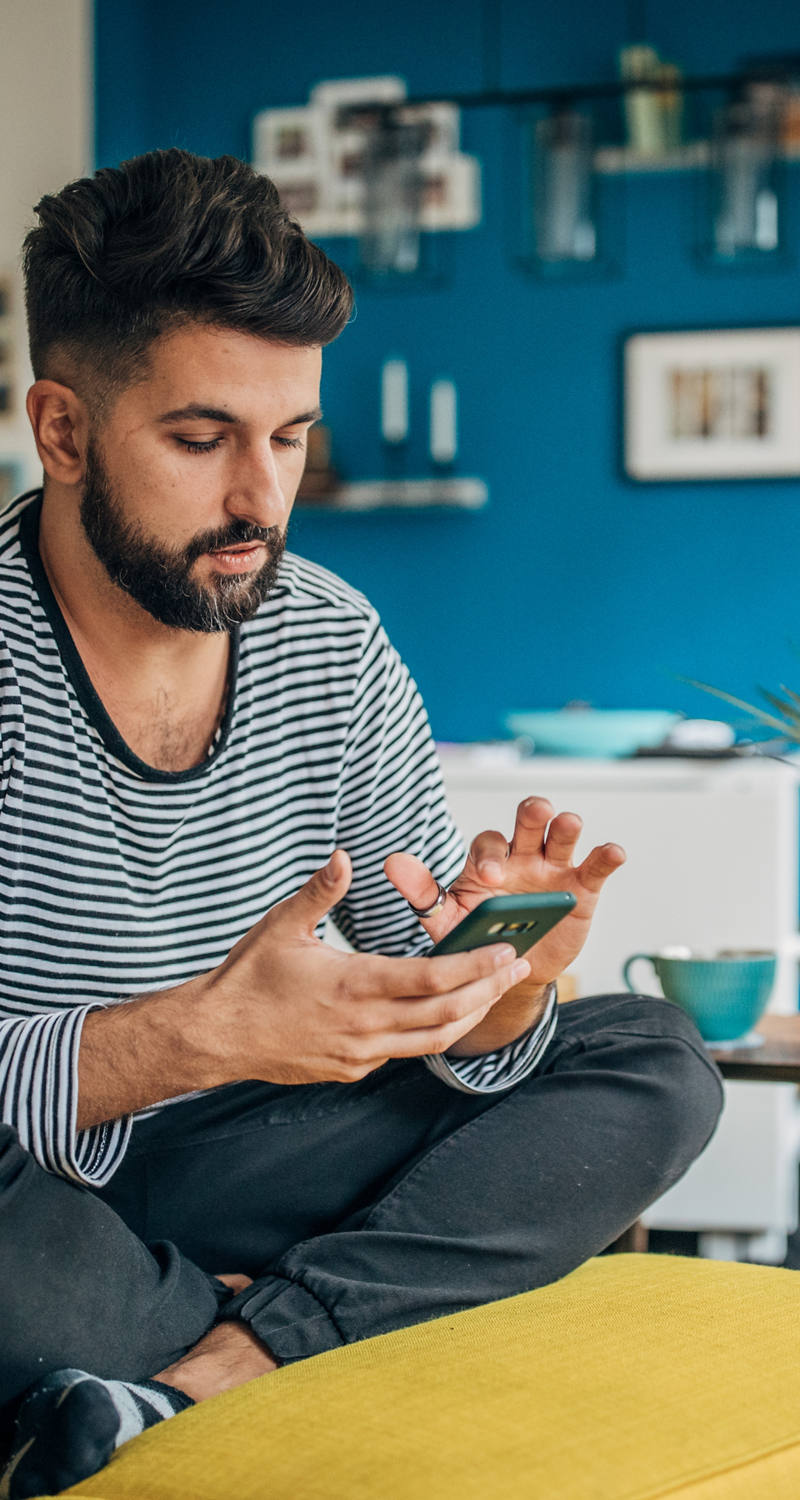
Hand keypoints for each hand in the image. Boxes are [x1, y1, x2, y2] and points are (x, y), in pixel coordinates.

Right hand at [202, 849, 530, 1084]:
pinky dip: (432, 1032)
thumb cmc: (247, 976)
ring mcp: (359, 1053)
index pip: (434, 978)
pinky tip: (443, 1012)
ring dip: (469, 1015)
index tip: (507, 950)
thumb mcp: (281, 925)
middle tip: (520, 967)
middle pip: (447, 1013)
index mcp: (354, 984)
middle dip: (490, 990)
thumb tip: (344, 855)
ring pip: (432, 1040)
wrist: (215, 1036)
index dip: (477, 966)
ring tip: (494, 992)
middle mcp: (364, 1025)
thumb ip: (320, 891)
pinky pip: (403, 1052)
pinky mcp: (351, 1069)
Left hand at [384, 797, 624, 988]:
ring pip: (562, 836)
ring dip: (566, 826)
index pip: (488, 844)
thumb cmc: (475, 939)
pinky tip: (613, 853)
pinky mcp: (582, 888)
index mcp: (487, 861)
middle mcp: (522, 856)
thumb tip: (392, 862)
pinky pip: (596, 866)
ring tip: (567, 825)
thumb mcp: (447, 922)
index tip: (489, 876)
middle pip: (528, 822)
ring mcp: (554, 869)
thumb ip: (423, 893)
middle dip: (532, 812)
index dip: (489, 855)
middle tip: (535, 812)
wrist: (508, 974)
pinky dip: (606, 856)